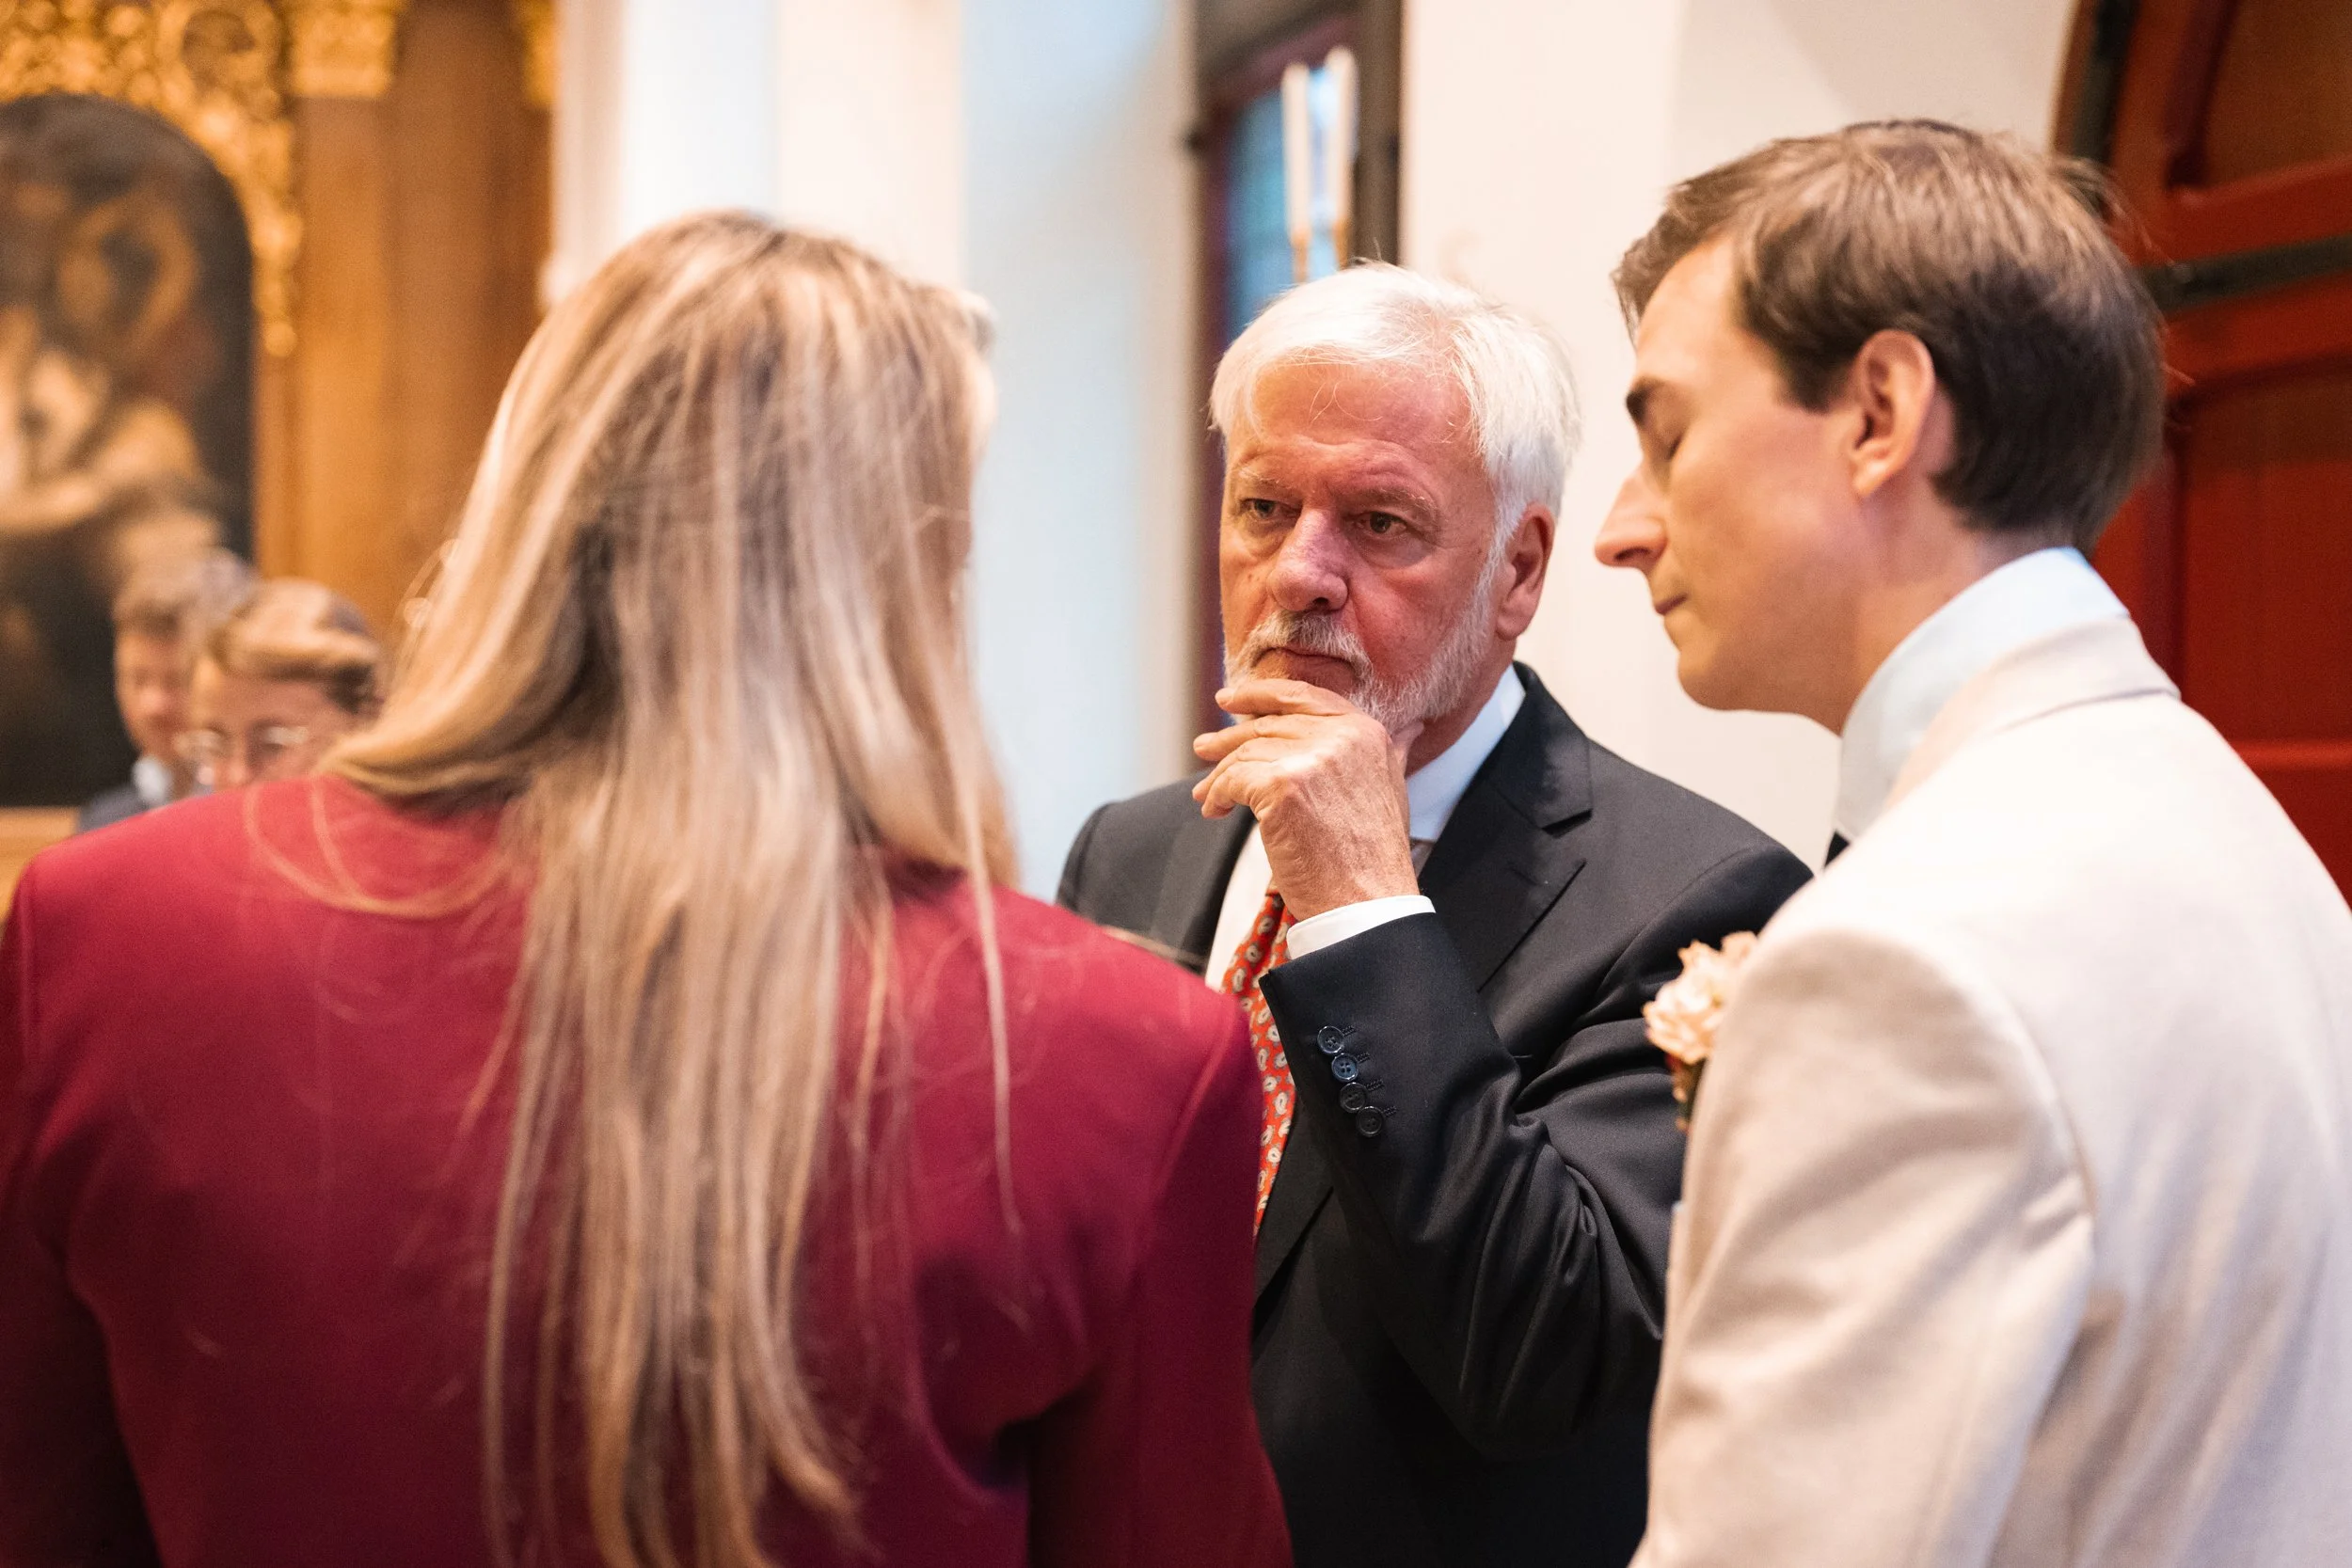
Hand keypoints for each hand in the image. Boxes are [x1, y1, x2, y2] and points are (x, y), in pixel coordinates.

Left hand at [1192, 678, 1422, 920]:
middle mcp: (1340, 736)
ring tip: (1206, 795)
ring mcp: (1310, 759)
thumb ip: (1392, 750)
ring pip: (1245, 754)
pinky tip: (1214, 810)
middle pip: (1267, 726)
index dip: (1260, 695)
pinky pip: (1233, 780)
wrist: (1367, 902)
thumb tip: (1409, 728)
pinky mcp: (1282, 786)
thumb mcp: (1391, 788)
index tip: (1230, 698)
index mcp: (1364, 731)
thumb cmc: (1373, 856)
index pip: (1302, 696)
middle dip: (1229, 738)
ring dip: (1220, 777)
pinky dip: (1217, 795)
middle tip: (1203, 746)